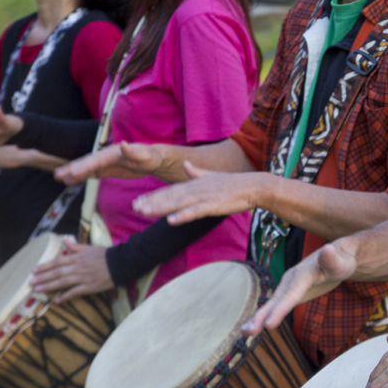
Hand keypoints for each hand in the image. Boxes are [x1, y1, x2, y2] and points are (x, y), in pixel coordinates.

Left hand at [29, 238, 113, 302]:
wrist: (120, 263)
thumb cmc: (105, 255)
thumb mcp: (90, 247)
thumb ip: (75, 246)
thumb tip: (64, 240)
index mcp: (77, 257)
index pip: (58, 261)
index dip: (45, 266)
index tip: (34, 269)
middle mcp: (77, 267)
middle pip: (57, 272)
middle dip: (43, 277)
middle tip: (30, 282)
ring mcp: (83, 278)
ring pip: (63, 282)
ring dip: (49, 286)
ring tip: (38, 290)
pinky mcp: (89, 287)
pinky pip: (75, 292)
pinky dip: (66, 296)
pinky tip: (57, 301)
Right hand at [54, 141, 164, 184]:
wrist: (153, 158)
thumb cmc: (150, 157)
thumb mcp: (144, 155)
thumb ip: (133, 151)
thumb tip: (123, 144)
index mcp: (113, 153)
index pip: (95, 160)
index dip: (83, 167)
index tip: (71, 173)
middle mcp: (106, 156)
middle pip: (86, 162)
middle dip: (72, 168)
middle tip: (57, 175)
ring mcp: (105, 162)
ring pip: (86, 168)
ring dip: (72, 172)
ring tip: (59, 178)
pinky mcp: (107, 169)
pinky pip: (91, 173)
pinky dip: (81, 177)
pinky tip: (71, 182)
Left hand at [132, 162, 268, 222]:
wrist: (254, 186)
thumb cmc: (234, 184)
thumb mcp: (213, 175)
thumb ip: (197, 172)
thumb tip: (186, 166)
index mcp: (195, 183)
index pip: (170, 190)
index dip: (153, 196)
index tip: (138, 201)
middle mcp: (196, 188)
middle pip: (170, 196)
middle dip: (151, 202)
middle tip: (134, 207)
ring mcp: (204, 196)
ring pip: (178, 203)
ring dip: (160, 208)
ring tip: (144, 212)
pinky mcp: (214, 205)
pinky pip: (195, 211)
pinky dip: (183, 216)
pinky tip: (171, 221)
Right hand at [242, 241, 356, 335]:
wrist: (339, 255)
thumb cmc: (343, 261)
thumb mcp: (342, 261)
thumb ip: (333, 259)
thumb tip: (328, 249)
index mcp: (304, 273)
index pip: (292, 294)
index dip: (280, 309)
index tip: (269, 325)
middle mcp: (292, 278)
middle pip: (276, 299)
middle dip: (262, 315)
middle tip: (248, 332)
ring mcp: (289, 284)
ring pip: (272, 302)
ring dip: (258, 317)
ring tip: (245, 332)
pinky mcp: (290, 291)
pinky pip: (276, 304)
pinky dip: (265, 315)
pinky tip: (254, 326)